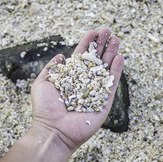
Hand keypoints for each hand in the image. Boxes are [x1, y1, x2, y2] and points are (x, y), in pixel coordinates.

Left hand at [30, 28, 123, 151]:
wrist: (53, 130)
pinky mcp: (103, 102)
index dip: (87, 44)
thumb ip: (52, 69)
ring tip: (116, 39)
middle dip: (102, 45)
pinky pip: (111, 84)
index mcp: (70, 78)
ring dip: (111, 53)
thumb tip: (61, 56)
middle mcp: (84, 83)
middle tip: (108, 30)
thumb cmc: (45, 109)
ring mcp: (94, 92)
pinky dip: (116, 70)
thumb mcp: (43, 83)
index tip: (93, 31)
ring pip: (105, 69)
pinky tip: (119, 57)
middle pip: (95, 60)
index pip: (81, 57)